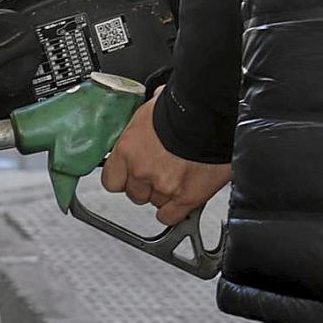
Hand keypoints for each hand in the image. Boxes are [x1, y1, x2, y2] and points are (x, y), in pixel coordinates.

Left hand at [101, 88, 231, 225]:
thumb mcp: (152, 109)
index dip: (123, 178)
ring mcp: (163, 186)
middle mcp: (141, 171)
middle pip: (134, 194)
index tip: (130, 175)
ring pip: (155, 203)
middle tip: (161, 171)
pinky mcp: (186, 197)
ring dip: (164, 193)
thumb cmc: (184, 106)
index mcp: (127, 149)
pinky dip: (175, 210)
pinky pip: (170, 216)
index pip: (111, 180)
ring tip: (178, 176)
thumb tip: (148, 113)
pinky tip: (181, 198)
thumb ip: (144, 124)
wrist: (211, 113)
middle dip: (146, 185)